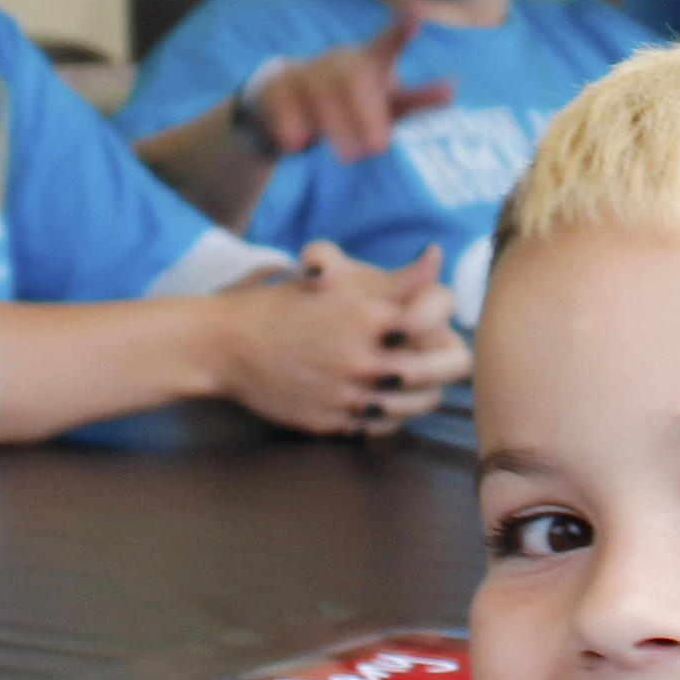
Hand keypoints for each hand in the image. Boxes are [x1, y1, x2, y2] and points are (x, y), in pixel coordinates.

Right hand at [216, 243, 467, 433]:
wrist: (226, 348)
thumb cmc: (281, 307)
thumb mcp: (336, 282)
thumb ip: (394, 278)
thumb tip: (436, 254)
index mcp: (368, 316)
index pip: (442, 312)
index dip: (444, 308)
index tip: (432, 310)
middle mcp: (365, 359)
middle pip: (452, 364)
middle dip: (452, 352)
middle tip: (441, 348)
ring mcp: (352, 396)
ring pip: (425, 400)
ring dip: (429, 386)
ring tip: (419, 375)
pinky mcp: (337, 423)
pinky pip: (389, 425)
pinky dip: (397, 412)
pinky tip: (388, 396)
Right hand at [251, 13, 452, 163]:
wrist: (286, 105)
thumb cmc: (350, 104)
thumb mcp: (386, 105)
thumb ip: (417, 100)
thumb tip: (452, 89)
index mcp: (367, 62)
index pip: (386, 43)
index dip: (400, 30)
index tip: (417, 13)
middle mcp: (336, 61)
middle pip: (351, 76)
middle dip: (365, 112)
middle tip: (378, 148)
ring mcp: (303, 70)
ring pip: (318, 89)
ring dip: (334, 124)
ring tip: (349, 158)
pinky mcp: (273, 86)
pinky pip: (281, 101)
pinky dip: (290, 122)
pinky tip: (299, 144)